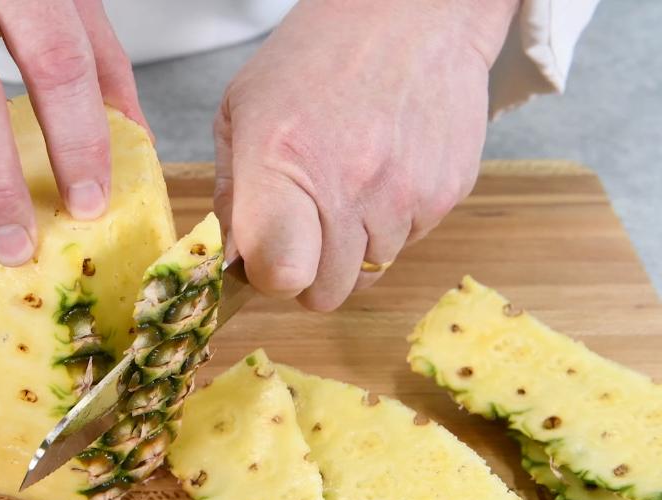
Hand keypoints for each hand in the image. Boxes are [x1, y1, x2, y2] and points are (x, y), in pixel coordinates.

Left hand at [213, 0, 518, 309]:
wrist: (412, 13)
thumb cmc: (317, 57)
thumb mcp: (243, 110)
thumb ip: (230, 193)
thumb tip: (232, 256)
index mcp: (283, 163)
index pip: (281, 275)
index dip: (269, 277)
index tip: (267, 257)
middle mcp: (349, 187)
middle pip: (326, 294)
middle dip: (309, 274)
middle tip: (305, 231)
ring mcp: (405, 195)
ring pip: (368, 273)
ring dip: (352, 249)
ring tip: (347, 186)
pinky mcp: (447, 195)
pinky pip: (409, 244)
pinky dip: (391, 225)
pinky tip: (382, 174)